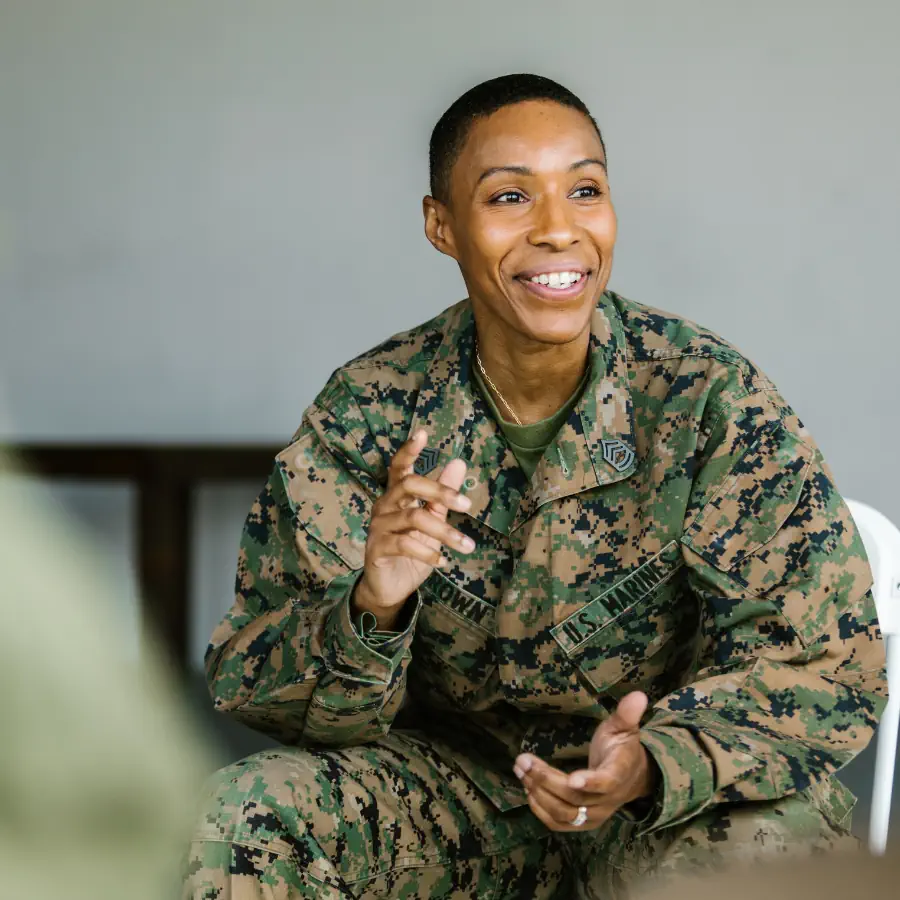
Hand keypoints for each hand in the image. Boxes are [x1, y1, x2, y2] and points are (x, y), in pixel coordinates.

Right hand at [354, 430, 473, 628]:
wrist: (391, 588)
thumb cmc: (412, 551)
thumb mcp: (433, 521)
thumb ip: (442, 496)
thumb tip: (459, 463)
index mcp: (396, 496)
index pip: (399, 467)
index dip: (408, 450)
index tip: (422, 433)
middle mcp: (384, 506)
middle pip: (408, 485)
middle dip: (439, 491)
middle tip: (466, 504)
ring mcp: (378, 527)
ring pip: (413, 518)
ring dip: (445, 532)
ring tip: (467, 545)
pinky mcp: (377, 549)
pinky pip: (404, 544)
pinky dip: (428, 553)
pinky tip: (443, 561)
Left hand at [513, 691, 657, 831]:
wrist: (632, 779)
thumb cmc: (622, 749)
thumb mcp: (624, 728)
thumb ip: (627, 713)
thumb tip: (638, 695)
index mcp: (618, 774)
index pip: (606, 783)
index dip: (590, 783)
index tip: (572, 779)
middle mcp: (607, 801)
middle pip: (574, 798)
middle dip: (545, 779)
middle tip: (523, 760)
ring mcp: (594, 815)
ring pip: (563, 812)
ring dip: (538, 792)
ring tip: (520, 769)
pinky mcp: (583, 823)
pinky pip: (559, 823)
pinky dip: (540, 809)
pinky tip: (528, 789)